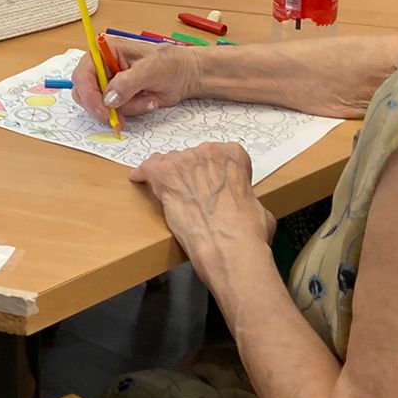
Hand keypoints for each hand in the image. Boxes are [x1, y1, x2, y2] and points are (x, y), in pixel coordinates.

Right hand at [72, 37, 197, 122]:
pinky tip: (146, 102)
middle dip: (103, 107)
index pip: (83, 73)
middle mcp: (101, 67)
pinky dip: (131, 112)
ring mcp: (108, 84)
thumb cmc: (171, 63)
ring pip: (99, 106)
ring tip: (147, 100)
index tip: (102, 111)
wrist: (186, 75)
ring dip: (124, 109)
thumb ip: (128, 82)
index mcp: (104, 51)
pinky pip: (114, 112)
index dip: (88, 94)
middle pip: (84, 93)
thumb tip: (108, 98)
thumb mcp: (151, 69)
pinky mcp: (117, 98)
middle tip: (120, 118)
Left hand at [132, 143, 275, 283]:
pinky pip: (148, 168)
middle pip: (193, 158)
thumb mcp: (258, 208)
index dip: (214, 173)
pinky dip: (143, 175)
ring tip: (171, 195)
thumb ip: (245, 198)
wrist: (229, 245)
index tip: (212, 185)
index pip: (219, 155)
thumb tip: (243, 208)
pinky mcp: (164, 175)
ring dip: (171, 177)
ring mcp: (185, 161)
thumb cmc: (247, 232)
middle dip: (192, 175)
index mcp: (234, 156)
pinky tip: (140, 180)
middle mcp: (208, 152)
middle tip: (193, 195)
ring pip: (170, 163)